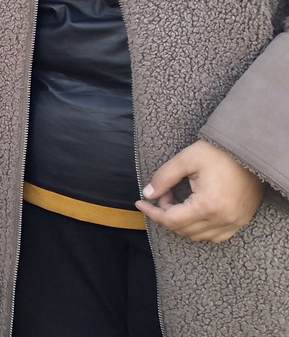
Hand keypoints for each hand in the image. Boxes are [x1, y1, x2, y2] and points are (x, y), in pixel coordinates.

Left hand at [136, 139, 262, 242]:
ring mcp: (234, 223)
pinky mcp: (240, 221)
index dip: (152, 213)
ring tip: (178, 199)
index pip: (171, 220)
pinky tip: (192, 212)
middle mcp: (222, 219)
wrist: (249, 152)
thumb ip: (163, 178)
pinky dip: (198, 228)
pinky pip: (214, 236)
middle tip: (164, 193)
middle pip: (182, 229)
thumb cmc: (218, 153)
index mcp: (207, 205)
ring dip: (181, 222)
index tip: (140, 203)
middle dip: (165, 213)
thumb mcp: (185, 159)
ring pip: (197, 235)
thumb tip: (148, 194)